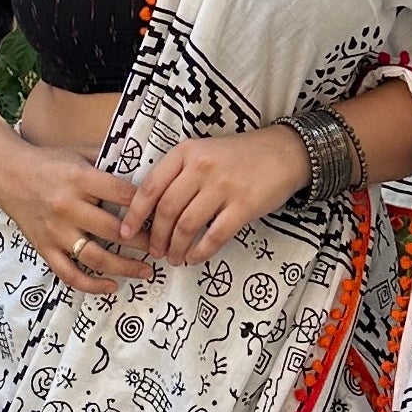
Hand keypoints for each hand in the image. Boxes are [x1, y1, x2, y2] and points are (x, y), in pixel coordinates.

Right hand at [0, 143, 151, 295]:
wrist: (7, 174)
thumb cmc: (49, 163)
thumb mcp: (79, 153)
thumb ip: (109, 163)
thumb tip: (146, 171)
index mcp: (80, 178)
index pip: (123, 195)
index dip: (148, 206)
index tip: (165, 214)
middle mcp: (68, 206)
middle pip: (114, 230)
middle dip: (143, 241)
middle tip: (163, 246)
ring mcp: (55, 231)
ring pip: (95, 257)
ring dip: (125, 267)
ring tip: (147, 271)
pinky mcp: (45, 248)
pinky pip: (69, 273)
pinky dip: (91, 285)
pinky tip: (112, 286)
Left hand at [121, 124, 308, 265]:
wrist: (284, 152)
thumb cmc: (238, 157)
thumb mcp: (203, 152)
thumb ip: (178, 175)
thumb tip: (151, 212)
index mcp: (186, 152)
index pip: (151, 186)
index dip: (135, 213)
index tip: (126, 232)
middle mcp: (201, 167)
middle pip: (167, 210)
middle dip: (156, 237)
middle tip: (155, 252)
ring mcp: (223, 186)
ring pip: (187, 226)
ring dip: (176, 248)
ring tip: (174, 258)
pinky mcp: (244, 206)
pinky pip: (214, 236)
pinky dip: (200, 252)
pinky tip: (194, 258)